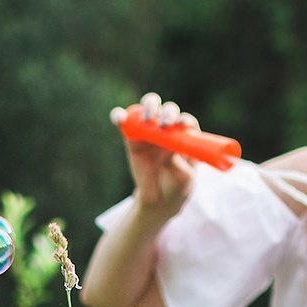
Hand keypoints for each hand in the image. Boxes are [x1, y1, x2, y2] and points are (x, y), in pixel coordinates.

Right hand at [109, 92, 198, 218]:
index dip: (184, 120)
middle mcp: (169, 129)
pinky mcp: (132, 136)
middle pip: (168, 110)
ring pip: (148, 109)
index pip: (186, 122)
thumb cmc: (177, 186)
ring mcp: (150, 131)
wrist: (158, 199)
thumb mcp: (183, 179)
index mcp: (186, 136)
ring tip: (147, 119)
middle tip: (164, 124)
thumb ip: (178, 165)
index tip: (181, 125)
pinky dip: (120, 117)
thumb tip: (168, 153)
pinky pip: (125, 122)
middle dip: (167, 113)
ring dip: (148, 108)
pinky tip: (119, 119)